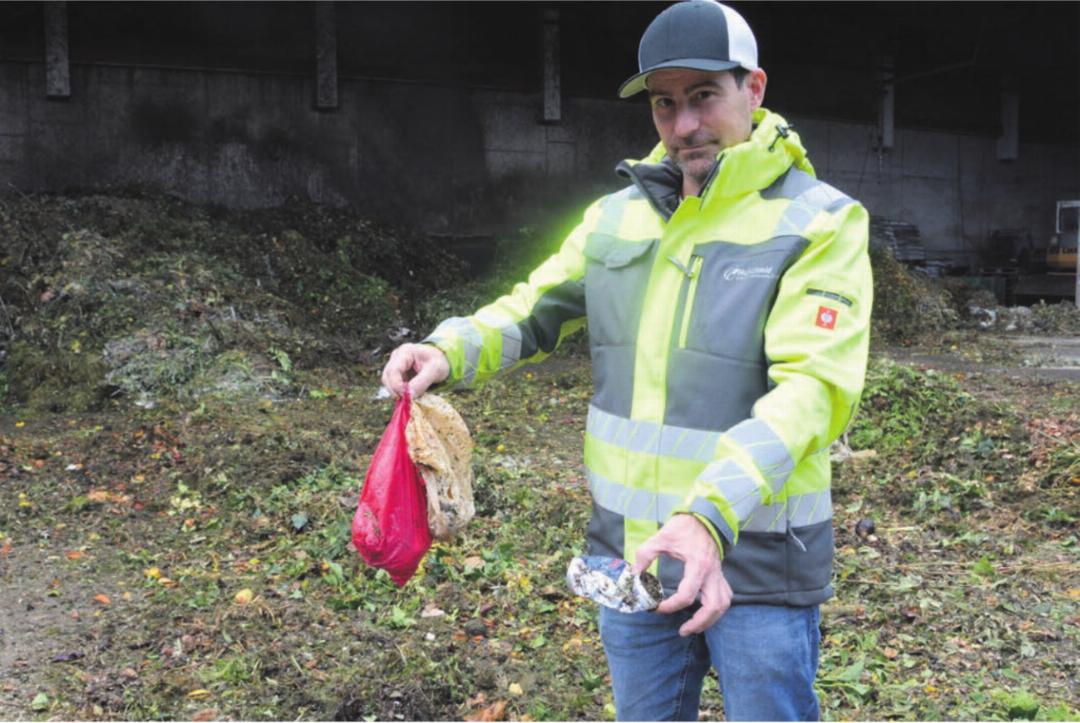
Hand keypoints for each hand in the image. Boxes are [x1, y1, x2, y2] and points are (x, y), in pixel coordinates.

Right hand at [380, 343, 449, 397]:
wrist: (442, 360)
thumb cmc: (440, 362)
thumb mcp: (435, 371)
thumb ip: (421, 382)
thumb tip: (408, 396)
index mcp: (405, 352)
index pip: (392, 371)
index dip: (396, 386)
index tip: (407, 397)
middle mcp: (397, 357)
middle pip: (387, 377)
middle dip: (395, 390)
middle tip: (408, 400)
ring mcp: (395, 364)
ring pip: (388, 382)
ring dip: (397, 392)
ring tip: (411, 396)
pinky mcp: (397, 373)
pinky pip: (393, 385)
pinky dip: (399, 392)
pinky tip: (410, 394)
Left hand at [633, 513, 731, 635]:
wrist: (703, 517)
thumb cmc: (682, 528)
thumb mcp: (660, 538)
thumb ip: (644, 555)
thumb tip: (633, 575)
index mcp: (697, 564)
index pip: (686, 595)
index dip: (670, 606)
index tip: (656, 607)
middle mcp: (711, 573)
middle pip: (713, 607)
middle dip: (699, 623)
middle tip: (683, 630)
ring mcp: (718, 574)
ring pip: (723, 605)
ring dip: (710, 619)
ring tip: (694, 626)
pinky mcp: (720, 574)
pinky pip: (725, 597)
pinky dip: (716, 609)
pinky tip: (704, 613)